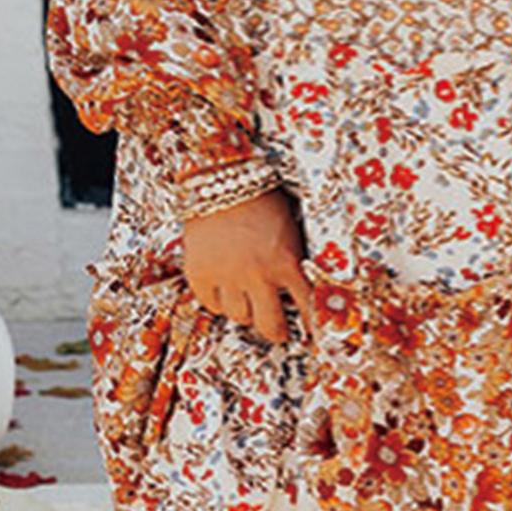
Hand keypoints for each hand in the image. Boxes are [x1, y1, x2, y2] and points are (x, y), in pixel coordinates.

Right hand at [182, 188, 315, 345]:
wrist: (220, 177)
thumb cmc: (260, 198)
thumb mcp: (290, 228)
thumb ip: (294, 261)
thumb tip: (302, 292)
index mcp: (287, 262)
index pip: (307, 307)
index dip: (311, 324)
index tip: (312, 333)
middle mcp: (258, 274)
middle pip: (271, 326)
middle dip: (277, 331)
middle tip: (278, 331)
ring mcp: (227, 276)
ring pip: (240, 317)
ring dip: (246, 310)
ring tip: (247, 297)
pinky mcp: (199, 274)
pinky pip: (212, 306)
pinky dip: (219, 301)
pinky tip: (225, 288)